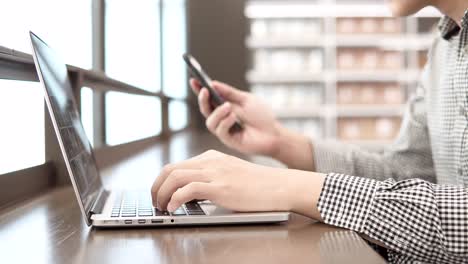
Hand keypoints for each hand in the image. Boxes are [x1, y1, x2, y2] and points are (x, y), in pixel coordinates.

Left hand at [151, 150, 324, 219]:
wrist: (280, 186)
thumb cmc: (257, 185)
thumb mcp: (230, 175)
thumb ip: (210, 179)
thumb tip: (188, 194)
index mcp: (211, 157)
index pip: (176, 165)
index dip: (161, 181)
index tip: (158, 194)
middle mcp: (210, 161)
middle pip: (170, 168)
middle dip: (156, 186)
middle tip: (154, 202)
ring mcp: (215, 173)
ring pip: (175, 176)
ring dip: (161, 193)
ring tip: (161, 207)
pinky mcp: (221, 187)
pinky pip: (188, 190)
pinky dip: (175, 199)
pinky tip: (174, 208)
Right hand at [191, 79, 316, 170]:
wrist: (274, 134)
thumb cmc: (261, 116)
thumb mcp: (246, 99)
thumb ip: (229, 93)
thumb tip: (213, 83)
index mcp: (225, 107)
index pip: (209, 98)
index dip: (199, 90)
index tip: (193, 79)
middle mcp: (222, 119)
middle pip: (205, 110)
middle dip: (203, 100)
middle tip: (205, 90)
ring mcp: (224, 130)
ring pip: (210, 122)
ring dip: (218, 112)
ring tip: (228, 106)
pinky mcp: (229, 141)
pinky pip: (220, 131)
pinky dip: (226, 122)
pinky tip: (234, 118)